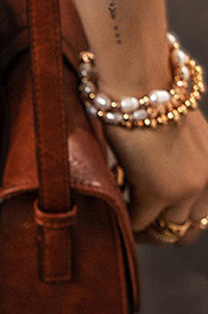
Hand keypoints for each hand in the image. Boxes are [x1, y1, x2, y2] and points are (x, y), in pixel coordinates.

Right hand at [102, 108, 207, 245]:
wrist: (139, 82)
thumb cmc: (153, 96)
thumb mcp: (182, 132)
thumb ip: (183, 159)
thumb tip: (160, 176)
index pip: (203, 213)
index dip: (176, 215)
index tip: (154, 209)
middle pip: (188, 229)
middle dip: (163, 227)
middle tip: (139, 215)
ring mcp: (184, 189)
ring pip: (164, 231)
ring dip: (144, 225)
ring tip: (125, 206)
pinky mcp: (157, 191)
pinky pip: (138, 220)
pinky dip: (124, 213)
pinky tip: (114, 194)